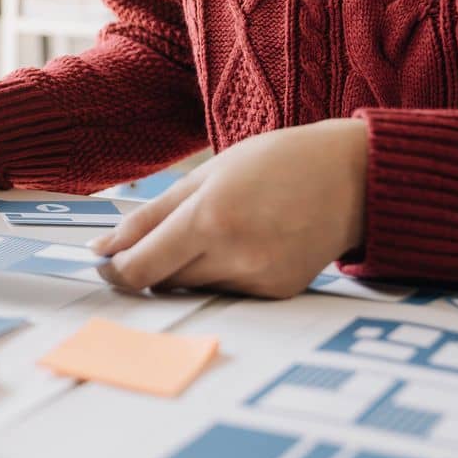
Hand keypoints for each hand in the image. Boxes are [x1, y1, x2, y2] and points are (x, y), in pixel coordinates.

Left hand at [92, 119, 368, 298]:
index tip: (105, 264)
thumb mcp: (205, 175)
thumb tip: (103, 248)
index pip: (140, 269)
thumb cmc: (276, 164)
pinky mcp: (278, 293)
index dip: (114, 272)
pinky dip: (221, 272)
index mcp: (209, 219)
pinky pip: (227, 291)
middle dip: (150, 264)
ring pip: (194, 287)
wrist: (354, 178)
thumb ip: (149, 216)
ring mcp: (259, 279)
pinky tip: (247, 241)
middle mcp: (234, 255)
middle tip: (160, 237)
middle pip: (163, 281)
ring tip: (218, 228)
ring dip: (186, 268)